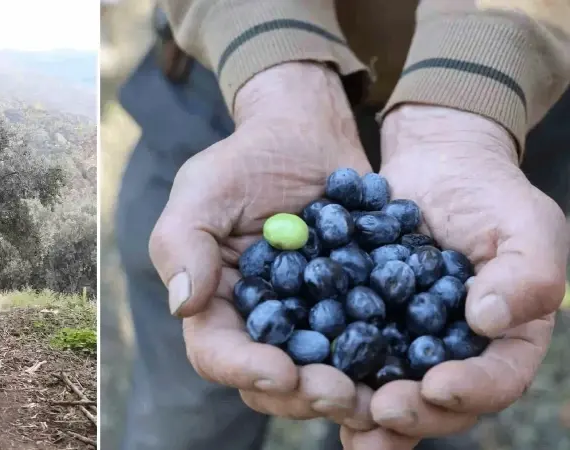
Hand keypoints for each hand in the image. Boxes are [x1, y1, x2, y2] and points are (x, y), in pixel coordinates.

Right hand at [149, 62, 376, 427]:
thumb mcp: (204, 188)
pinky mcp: (354, 310)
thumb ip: (182, 242)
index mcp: (216, 305)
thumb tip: (184, 305)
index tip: (282, 371)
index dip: (245, 369)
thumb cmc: (246, 159)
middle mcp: (262, 324)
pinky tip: (411, 366)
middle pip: (273, 380)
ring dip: (349, 391)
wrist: (306, 134)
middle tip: (340, 393)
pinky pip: (371, 344)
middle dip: (304, 394)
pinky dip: (387, 361)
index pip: (217, 352)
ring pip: (324, 375)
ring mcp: (311, 321)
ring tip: (378, 394)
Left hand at [341, 105, 568, 448]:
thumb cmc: (491, 194)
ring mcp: (401, 340)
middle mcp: (450, 353)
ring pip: (383, 386)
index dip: (471, 391)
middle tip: (378, 410)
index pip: (496, 380)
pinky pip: (340, 348)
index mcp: (504, 342)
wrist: (435, 164)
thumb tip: (486, 320)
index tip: (438, 387)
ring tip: (333, 403)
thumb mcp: (526, 225)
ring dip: (357, 404)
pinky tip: (297, 372)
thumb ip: (526, 274)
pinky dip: (320, 364)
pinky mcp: (358, 321)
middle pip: (434, 402)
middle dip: (407, 412)